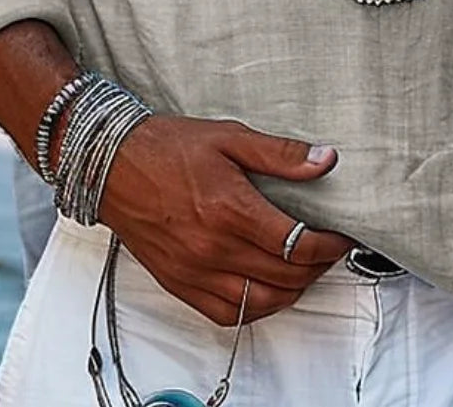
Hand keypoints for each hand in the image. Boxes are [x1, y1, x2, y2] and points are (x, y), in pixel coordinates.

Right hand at [97, 115, 355, 325]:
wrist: (112, 165)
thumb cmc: (169, 147)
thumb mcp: (230, 137)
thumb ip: (281, 154)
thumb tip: (325, 160)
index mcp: (230, 209)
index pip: (296, 244)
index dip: (329, 245)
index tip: (340, 236)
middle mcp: (213, 248)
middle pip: (285, 276)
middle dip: (318, 266)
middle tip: (329, 249)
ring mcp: (195, 272)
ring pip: (261, 302)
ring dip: (292, 290)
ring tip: (304, 268)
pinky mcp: (179, 284)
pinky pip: (227, 314)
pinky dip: (255, 308)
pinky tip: (267, 288)